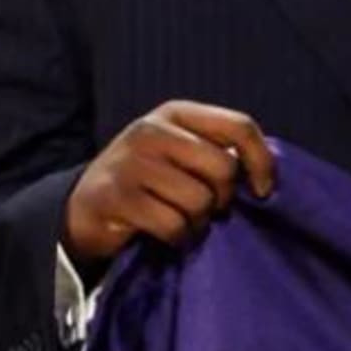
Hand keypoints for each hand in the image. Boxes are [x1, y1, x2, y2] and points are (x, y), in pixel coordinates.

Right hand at [64, 100, 274, 262]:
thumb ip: (219, 151)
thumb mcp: (182, 153)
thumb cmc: (150, 179)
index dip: (261, 160)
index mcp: (177, 113)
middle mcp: (152, 129)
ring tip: (183, 219)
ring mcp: (131, 161)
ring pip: (200, 201)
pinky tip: (169, 233)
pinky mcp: (116, 196)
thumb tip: (265, 176)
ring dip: (199, 221)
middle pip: (223, 168)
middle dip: (224, 198)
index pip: (239, 125)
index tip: (263, 190)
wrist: (85, 206)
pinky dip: (179, 237)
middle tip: (208, 208)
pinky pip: (173, 225)